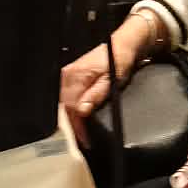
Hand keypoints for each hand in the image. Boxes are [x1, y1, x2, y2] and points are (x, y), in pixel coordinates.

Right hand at [59, 20, 149, 139]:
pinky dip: (73, 110)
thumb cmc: (118, 60)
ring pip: (65, 103)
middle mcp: (67, 75)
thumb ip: (96, 95)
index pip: (70, 106)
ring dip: (72, 119)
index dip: (77, 125)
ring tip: (81, 134)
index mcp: (75, 76)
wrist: (121, 45)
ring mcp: (67, 76)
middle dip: (73, 125)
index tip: (85, 139)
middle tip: (83, 141)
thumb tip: (82, 111)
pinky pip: (68, 97)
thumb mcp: (111, 80)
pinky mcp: (71, 77)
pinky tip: (79, 119)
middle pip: (65, 106)